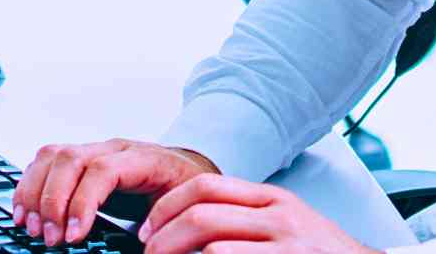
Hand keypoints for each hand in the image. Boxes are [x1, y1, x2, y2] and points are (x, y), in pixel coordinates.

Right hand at [10, 139, 216, 246]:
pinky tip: (25, 211)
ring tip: (32, 227)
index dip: (82, 203)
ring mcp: (95, 149)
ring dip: (36, 193)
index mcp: (143, 158)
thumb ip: (160, 225)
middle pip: (71, 159)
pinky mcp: (80, 159)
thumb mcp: (183, 208)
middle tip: (50, 238)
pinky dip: (29, 186)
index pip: (103, 170)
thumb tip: (141, 245)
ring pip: (53, 156)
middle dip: (53, 201)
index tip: (72, 236)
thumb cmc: (185, 192)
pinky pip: (46, 162)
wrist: (189, 174)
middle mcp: (114, 148)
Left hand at [140, 175, 379, 253]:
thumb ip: (245, 217)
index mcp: (272, 199)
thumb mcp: (287, 225)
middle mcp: (280, 217)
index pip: (205, 187)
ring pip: (213, 247)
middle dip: (162, 239)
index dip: (166, 207)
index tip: (147, 230)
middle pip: (200, 215)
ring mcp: (286, 247)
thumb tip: (188, 226)